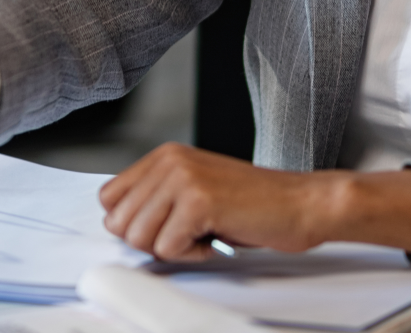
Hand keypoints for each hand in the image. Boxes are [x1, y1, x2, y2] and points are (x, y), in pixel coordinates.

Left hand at [99, 144, 410, 260]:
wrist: (301, 204)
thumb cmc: (254, 203)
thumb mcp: (194, 190)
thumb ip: (156, 199)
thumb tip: (116, 224)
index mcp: (165, 156)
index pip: (109, 198)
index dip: (135, 224)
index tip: (166, 226)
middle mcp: (170, 161)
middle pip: (119, 223)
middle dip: (151, 240)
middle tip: (189, 233)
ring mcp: (183, 178)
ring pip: (139, 237)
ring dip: (173, 248)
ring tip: (204, 233)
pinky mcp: (199, 201)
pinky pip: (168, 248)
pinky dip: (193, 255)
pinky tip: (216, 238)